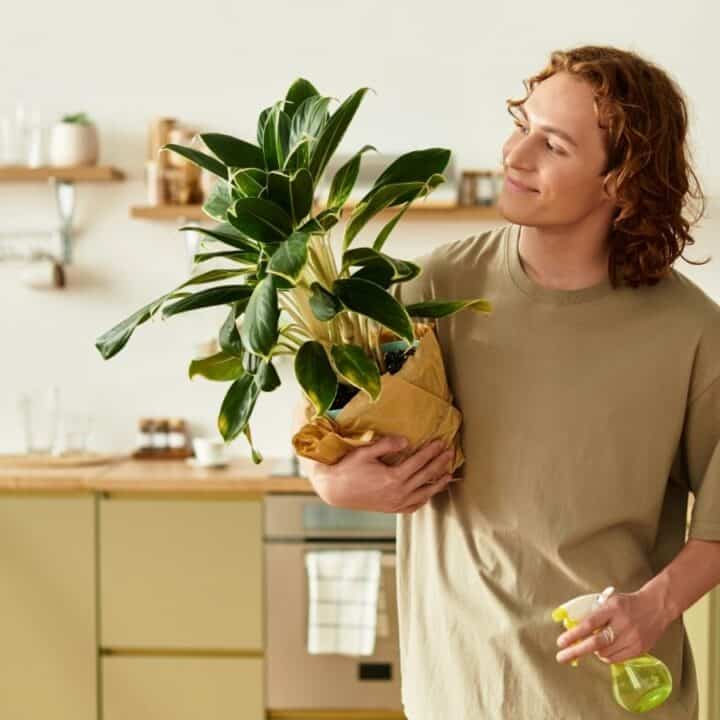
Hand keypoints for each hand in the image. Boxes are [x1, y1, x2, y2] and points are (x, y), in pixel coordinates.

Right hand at [313, 435, 455, 513]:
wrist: (334, 491)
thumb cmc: (348, 469)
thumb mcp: (366, 452)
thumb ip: (387, 445)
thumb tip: (406, 441)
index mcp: (393, 477)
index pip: (419, 461)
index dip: (432, 450)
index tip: (442, 442)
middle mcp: (398, 493)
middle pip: (426, 476)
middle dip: (440, 463)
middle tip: (451, 453)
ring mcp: (395, 503)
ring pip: (424, 493)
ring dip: (438, 483)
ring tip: (449, 474)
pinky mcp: (391, 509)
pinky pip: (413, 506)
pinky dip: (424, 499)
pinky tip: (429, 493)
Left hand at [555, 587, 671, 664]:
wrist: (656, 607)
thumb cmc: (627, 603)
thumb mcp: (608, 601)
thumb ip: (594, 614)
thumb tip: (574, 629)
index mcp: (612, 609)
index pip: (589, 624)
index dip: (573, 635)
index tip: (561, 642)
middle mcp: (622, 624)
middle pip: (596, 642)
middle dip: (576, 651)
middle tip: (562, 657)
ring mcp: (632, 638)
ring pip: (604, 653)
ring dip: (592, 651)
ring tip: (591, 645)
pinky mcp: (639, 649)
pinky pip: (615, 659)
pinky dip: (605, 656)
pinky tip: (604, 649)